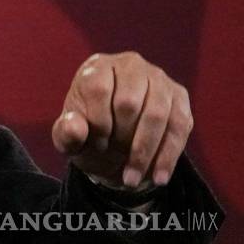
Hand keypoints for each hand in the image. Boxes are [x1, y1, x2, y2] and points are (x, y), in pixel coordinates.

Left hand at [52, 51, 192, 189]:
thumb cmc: (88, 132)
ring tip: (131, 179)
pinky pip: (179, 127)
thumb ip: (65, 133)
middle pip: (129, 103)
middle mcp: (130, 64)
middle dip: (121, 138)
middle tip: (112, 156)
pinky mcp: (179, 97)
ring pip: (158, 115)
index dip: (98, 122)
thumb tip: (76, 127)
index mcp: (97, 67)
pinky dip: (168, 156)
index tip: (97, 145)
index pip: (98, 89)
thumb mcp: (69, 137)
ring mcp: (158, 78)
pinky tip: (158, 178)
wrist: (115, 142)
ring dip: (144, 151)